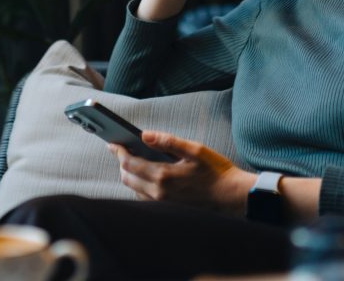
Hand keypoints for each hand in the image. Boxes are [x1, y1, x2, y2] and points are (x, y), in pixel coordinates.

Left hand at [108, 130, 255, 214]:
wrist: (231, 197)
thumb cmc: (216, 171)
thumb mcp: (195, 150)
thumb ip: (168, 141)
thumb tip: (145, 135)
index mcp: (164, 175)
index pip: (129, 163)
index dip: (118, 151)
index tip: (112, 143)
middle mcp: (159, 192)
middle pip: (127, 177)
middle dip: (121, 162)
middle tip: (121, 149)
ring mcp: (162, 203)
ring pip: (133, 189)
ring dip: (129, 174)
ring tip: (133, 159)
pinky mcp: (167, 209)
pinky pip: (144, 197)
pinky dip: (139, 185)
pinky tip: (146, 175)